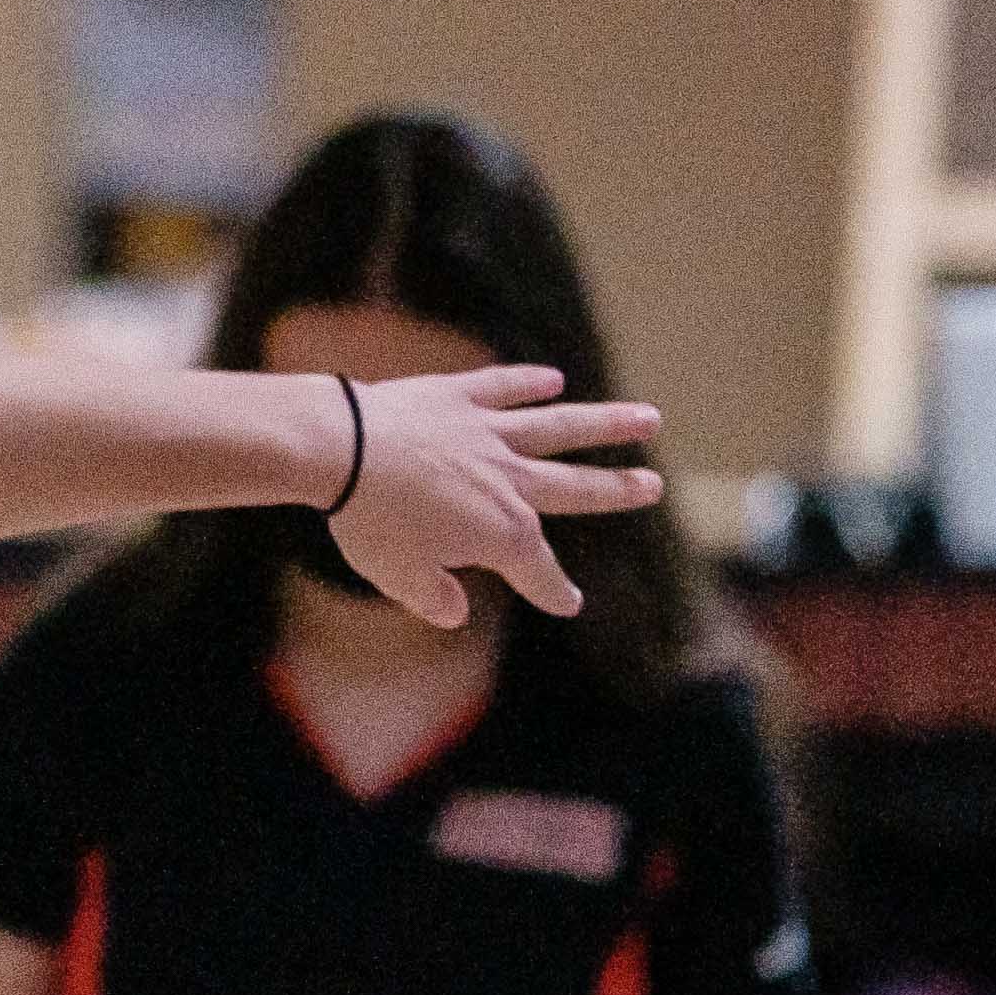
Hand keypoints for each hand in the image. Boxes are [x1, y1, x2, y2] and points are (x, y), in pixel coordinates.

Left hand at [327, 363, 668, 632]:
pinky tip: (553, 380)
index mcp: (500, 532)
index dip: (553, 589)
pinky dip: (529, 384)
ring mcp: (488, 433)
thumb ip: (431, 597)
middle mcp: (509, 480)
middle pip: (575, 487)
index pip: (536, 569)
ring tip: (648, 418)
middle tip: (654, 486)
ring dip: (606, 423)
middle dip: (616, 490)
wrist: (341, 451)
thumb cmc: (367, 521)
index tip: (569, 602)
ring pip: (560, 428)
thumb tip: (455, 613)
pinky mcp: (459, 397)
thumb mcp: (397, 576)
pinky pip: (503, 389)